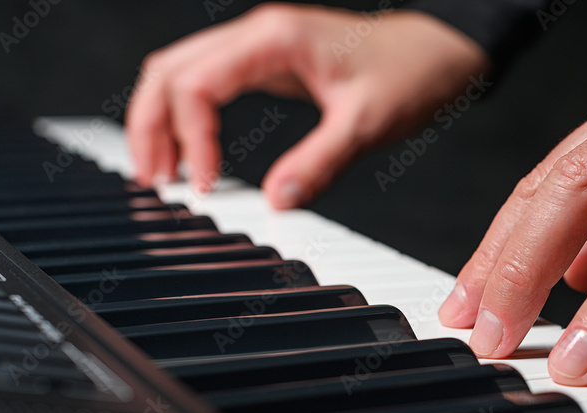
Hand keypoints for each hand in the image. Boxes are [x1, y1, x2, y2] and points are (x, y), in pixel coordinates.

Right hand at [126, 3, 487, 206]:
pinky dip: (189, 116)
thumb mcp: (365, 123)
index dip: (190, 137)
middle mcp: (256, 35)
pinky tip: (193, 151)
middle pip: (168, 71)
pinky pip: (208, 83)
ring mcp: (259, 46)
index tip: (205, 184)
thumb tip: (277, 203)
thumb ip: (319, 162)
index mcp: (272, 38)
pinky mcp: (268, 62)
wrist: (435, 51)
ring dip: (161, 120)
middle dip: (151, 126)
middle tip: (154, 181)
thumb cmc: (407, 72)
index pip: (196, 84)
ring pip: (180, 72)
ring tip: (162, 173)